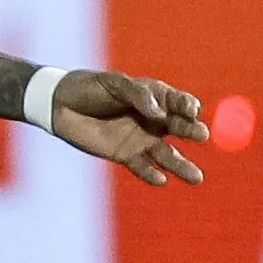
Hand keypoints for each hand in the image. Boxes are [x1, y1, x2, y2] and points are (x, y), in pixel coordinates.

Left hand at [49, 70, 208, 185]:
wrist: (60, 105)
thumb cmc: (90, 87)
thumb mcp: (113, 83)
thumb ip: (137, 95)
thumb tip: (159, 112)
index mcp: (154, 96)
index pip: (179, 102)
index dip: (187, 105)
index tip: (191, 110)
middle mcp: (154, 120)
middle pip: (179, 128)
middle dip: (192, 131)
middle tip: (202, 135)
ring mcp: (141, 139)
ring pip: (167, 155)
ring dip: (182, 166)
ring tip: (196, 178)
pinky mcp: (126, 156)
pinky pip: (143, 168)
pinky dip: (152, 175)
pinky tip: (159, 179)